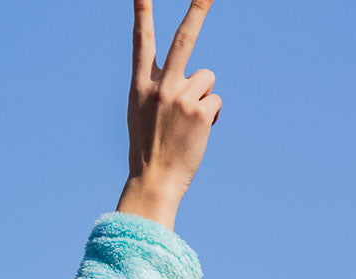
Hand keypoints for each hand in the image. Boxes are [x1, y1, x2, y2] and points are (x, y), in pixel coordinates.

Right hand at [116, 0, 221, 229]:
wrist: (153, 183)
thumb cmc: (147, 151)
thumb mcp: (142, 115)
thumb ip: (159, 89)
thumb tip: (194, 78)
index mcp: (141, 86)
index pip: (141, 41)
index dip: (142, 11)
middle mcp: (160, 87)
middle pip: (184, 37)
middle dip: (198, 7)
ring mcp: (181, 98)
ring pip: (206, 77)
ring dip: (203, 96)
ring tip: (187, 124)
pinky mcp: (200, 111)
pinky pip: (215, 100)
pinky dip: (210, 115)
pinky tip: (197, 133)